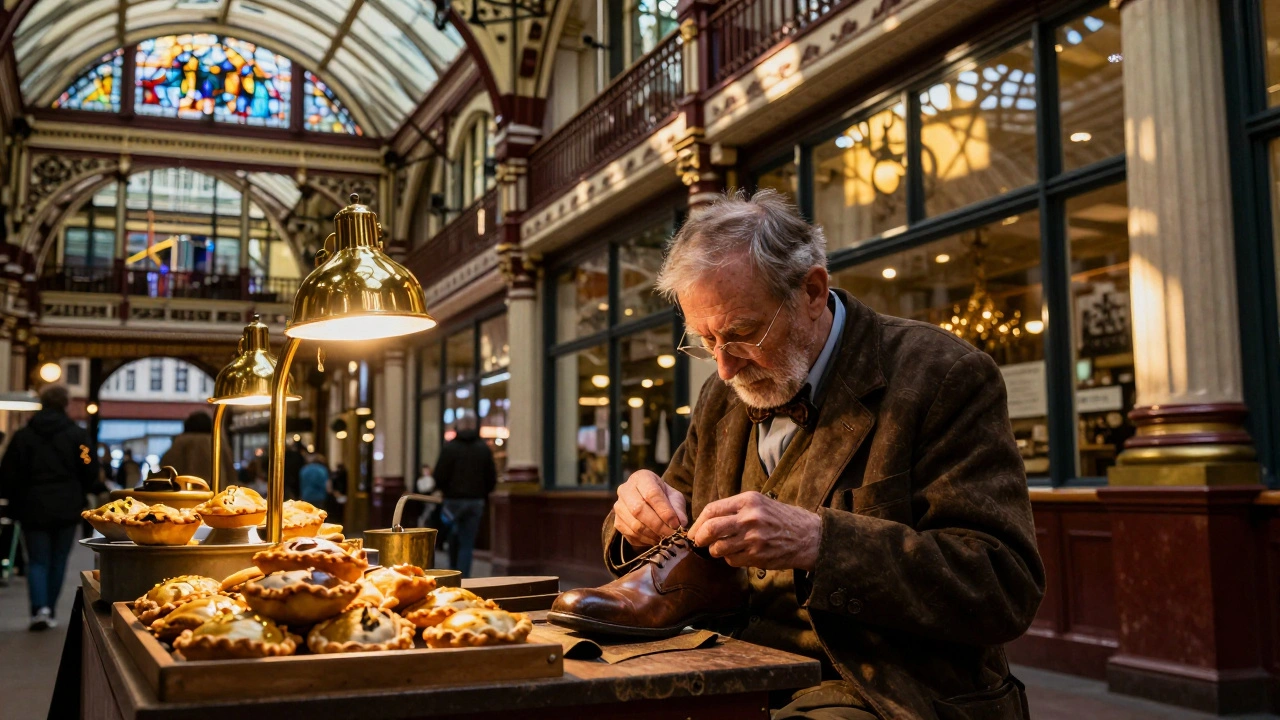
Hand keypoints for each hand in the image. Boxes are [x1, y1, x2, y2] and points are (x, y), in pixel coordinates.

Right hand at [613, 470, 687, 548]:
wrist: (647, 501)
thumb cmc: (664, 497)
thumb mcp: (674, 497)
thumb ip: (678, 509)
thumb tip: (681, 523)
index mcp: (641, 478)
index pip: (651, 494)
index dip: (664, 511)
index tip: (676, 524)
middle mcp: (625, 489)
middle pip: (639, 509)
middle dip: (658, 525)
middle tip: (672, 535)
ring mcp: (619, 506)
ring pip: (634, 524)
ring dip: (653, 535)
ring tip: (666, 538)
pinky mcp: (617, 522)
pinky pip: (631, 535)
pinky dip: (646, 540)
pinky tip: (656, 539)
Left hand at [689, 492, 821, 570]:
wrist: (809, 536)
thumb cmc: (782, 519)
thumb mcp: (760, 503)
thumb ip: (735, 508)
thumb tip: (707, 520)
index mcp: (748, 500)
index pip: (712, 509)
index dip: (698, 522)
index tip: (694, 530)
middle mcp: (750, 518)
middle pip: (711, 529)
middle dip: (700, 537)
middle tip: (698, 542)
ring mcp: (753, 538)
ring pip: (718, 548)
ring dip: (715, 551)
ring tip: (722, 548)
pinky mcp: (757, 556)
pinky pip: (732, 560)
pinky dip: (730, 559)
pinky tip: (739, 554)